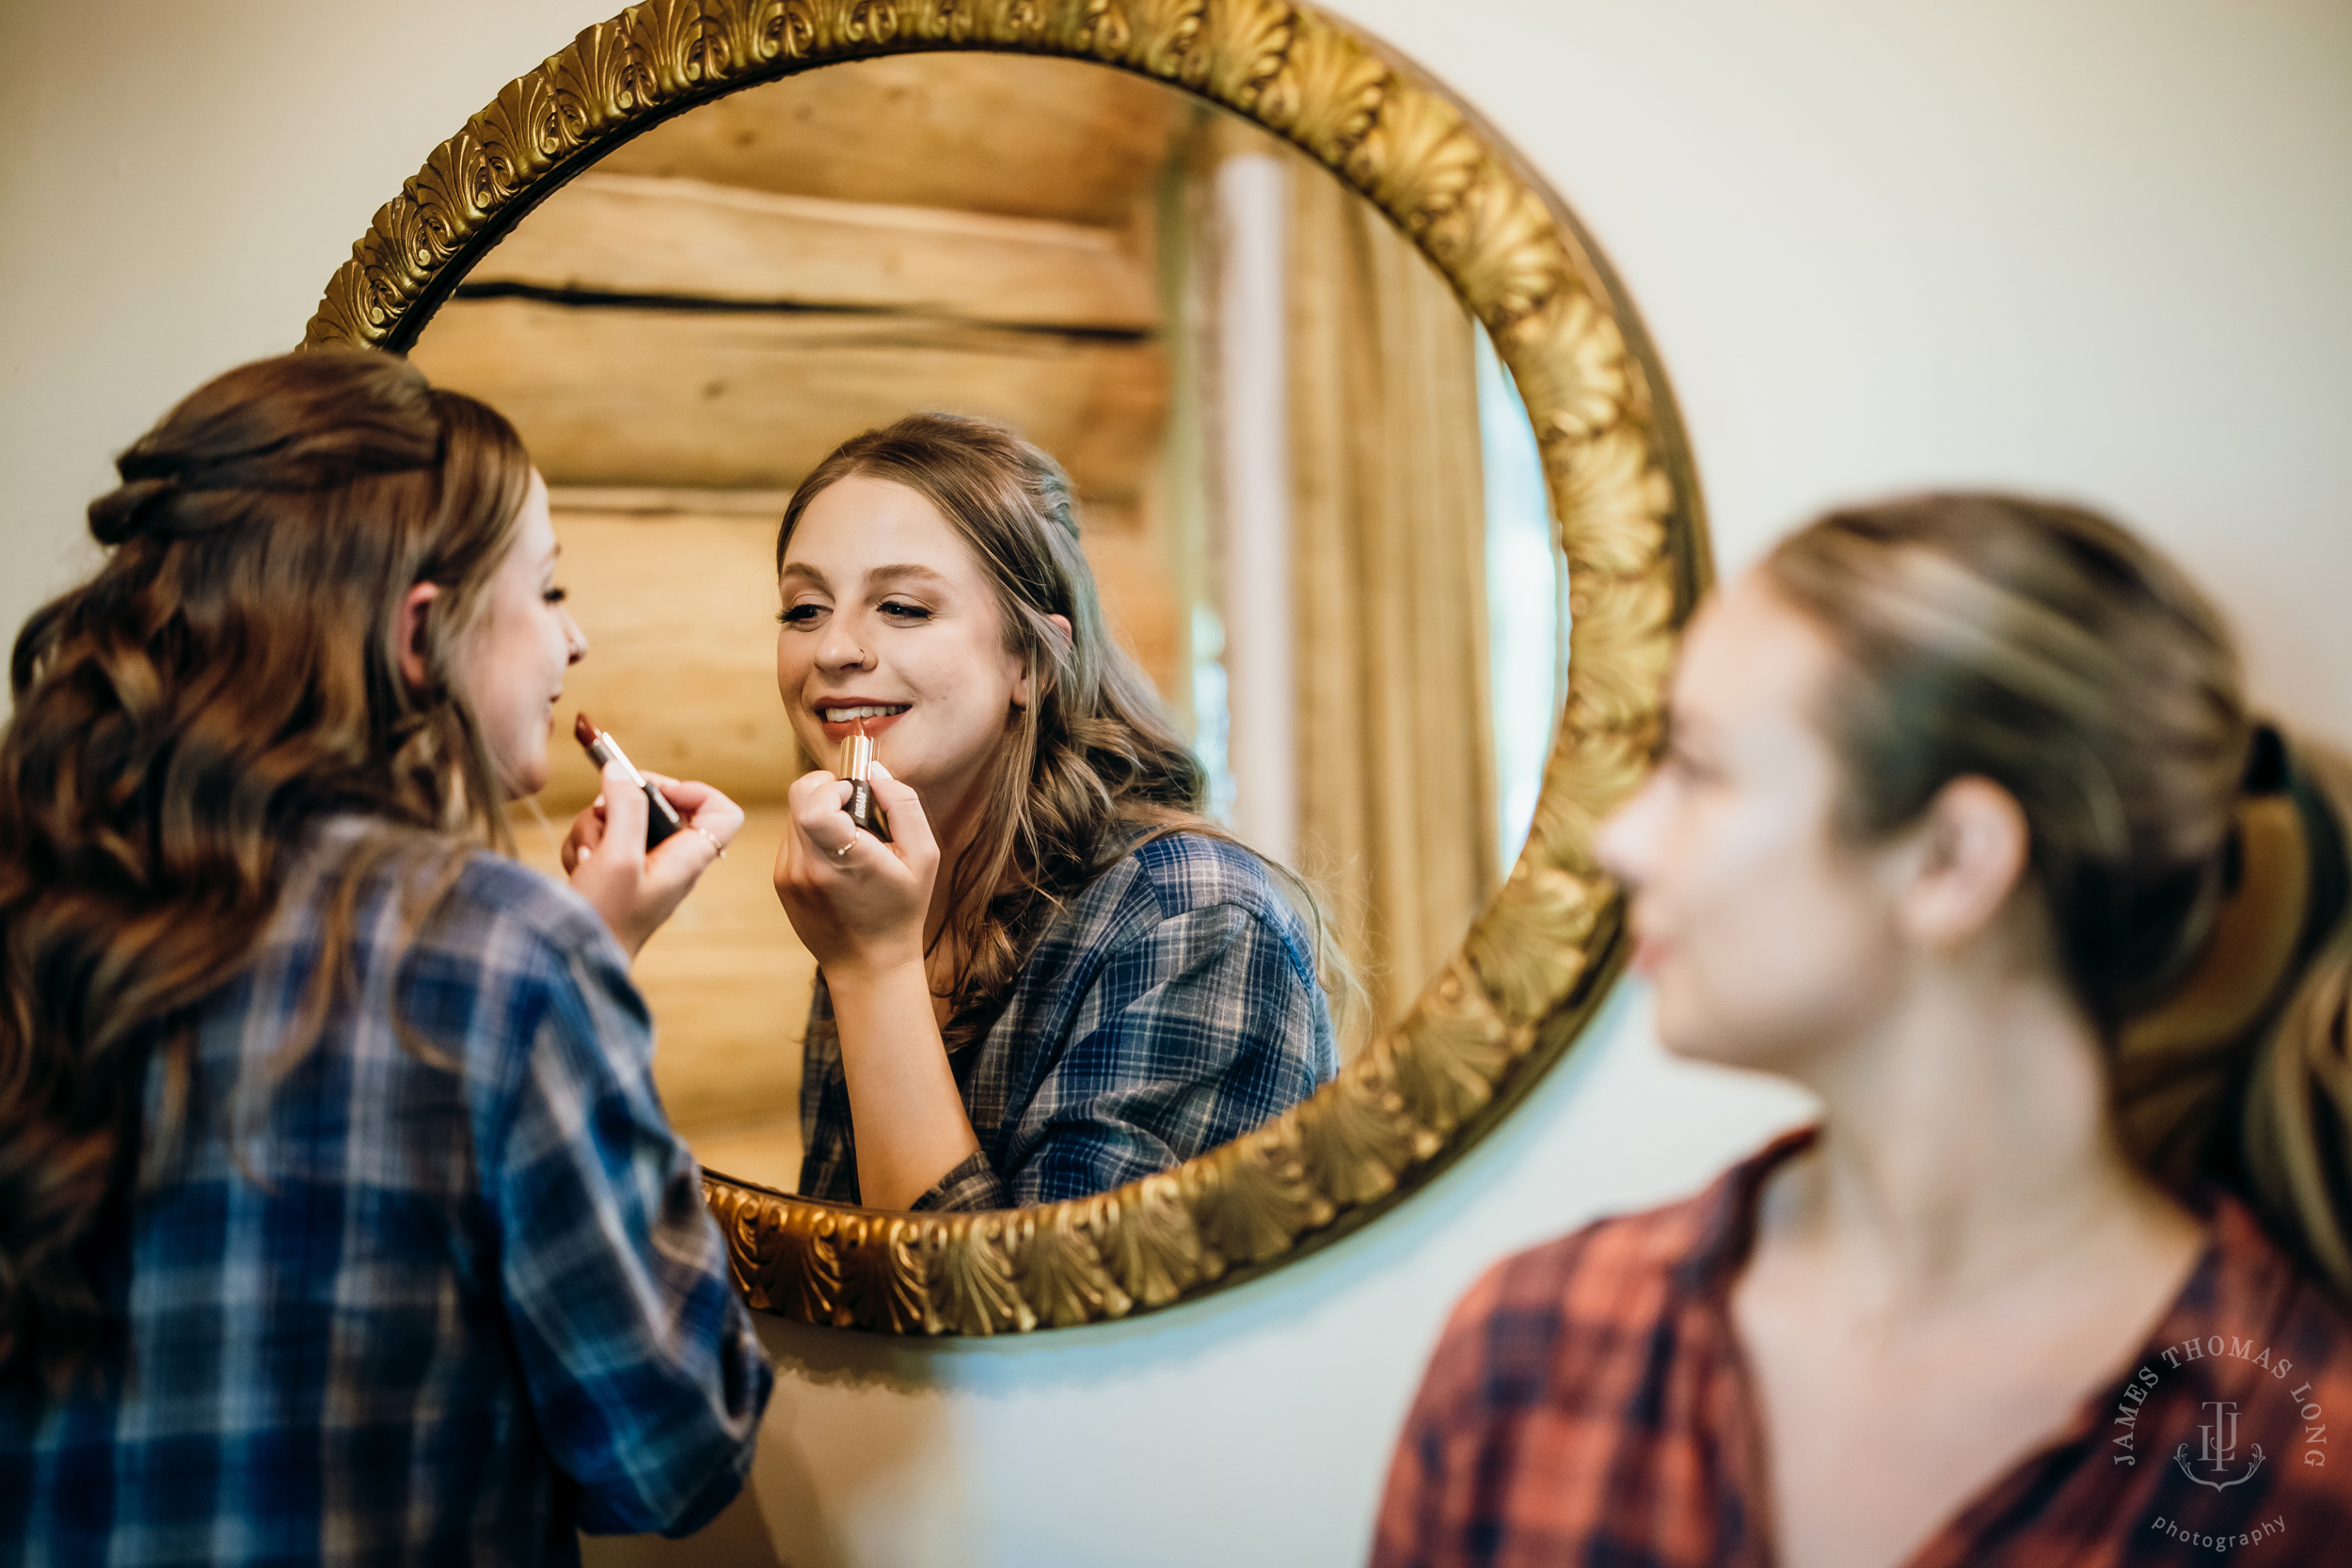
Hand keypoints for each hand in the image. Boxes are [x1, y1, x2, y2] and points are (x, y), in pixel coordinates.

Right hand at [563, 761, 742, 957]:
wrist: (572, 962)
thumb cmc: (605, 918)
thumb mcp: (617, 856)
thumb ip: (626, 809)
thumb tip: (620, 773)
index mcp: (688, 858)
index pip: (721, 812)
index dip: (693, 790)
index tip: (652, 789)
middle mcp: (670, 860)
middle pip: (659, 806)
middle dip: (623, 804)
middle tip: (603, 814)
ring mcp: (641, 867)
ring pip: (623, 819)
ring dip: (596, 828)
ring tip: (588, 857)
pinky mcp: (614, 873)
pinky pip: (601, 839)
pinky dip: (586, 847)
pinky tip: (579, 869)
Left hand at [773, 760, 939, 978]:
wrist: (869, 965)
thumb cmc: (901, 911)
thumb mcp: (923, 857)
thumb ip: (903, 805)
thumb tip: (875, 770)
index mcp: (842, 860)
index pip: (811, 802)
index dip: (830, 786)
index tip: (853, 795)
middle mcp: (806, 867)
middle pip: (798, 798)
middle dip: (826, 791)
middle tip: (854, 808)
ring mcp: (789, 876)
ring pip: (793, 815)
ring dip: (819, 813)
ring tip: (850, 840)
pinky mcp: (781, 883)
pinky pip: (792, 838)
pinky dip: (813, 836)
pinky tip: (838, 860)